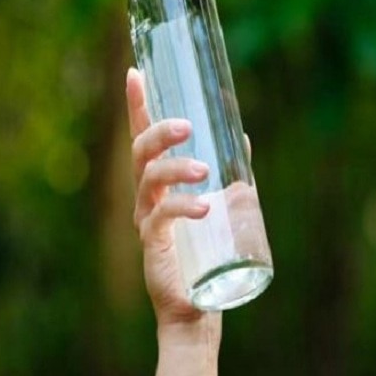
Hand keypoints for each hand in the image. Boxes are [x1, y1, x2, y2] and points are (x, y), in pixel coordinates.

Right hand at [126, 68, 219, 375]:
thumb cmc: (207, 252)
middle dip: (158, 131)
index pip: (143, 137)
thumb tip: (241, 138)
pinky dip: (182, 207)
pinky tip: (203, 208)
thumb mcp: (224, 204)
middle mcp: (147, 197)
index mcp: (160, 183)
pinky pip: (159, 218)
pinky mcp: (153, 244)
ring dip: (176, 169)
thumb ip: (230, 174)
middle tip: (186, 125)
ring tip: (204, 171)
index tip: (134, 72)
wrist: (199, 304)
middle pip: (141, 153)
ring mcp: (146, 220)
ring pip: (148, 180)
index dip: (137, 105)